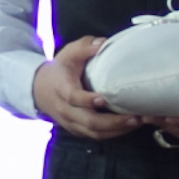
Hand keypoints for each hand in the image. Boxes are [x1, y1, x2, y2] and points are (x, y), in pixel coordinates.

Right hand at [33, 37, 152, 142]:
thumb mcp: (69, 53)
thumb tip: (103, 43)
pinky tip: (129, 126)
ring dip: (117, 130)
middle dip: (112, 122)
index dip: (87, 100)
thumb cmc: (61, 69)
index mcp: (62, 88)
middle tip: (134, 117)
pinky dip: (113, 134)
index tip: (103, 99)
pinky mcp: (77, 130)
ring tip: (137, 122)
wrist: (40, 89)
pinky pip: (95, 136)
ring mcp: (71, 122)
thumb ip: (84, 47)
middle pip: (88, 121)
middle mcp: (65, 109)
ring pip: (94, 132)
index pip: (73, 97)